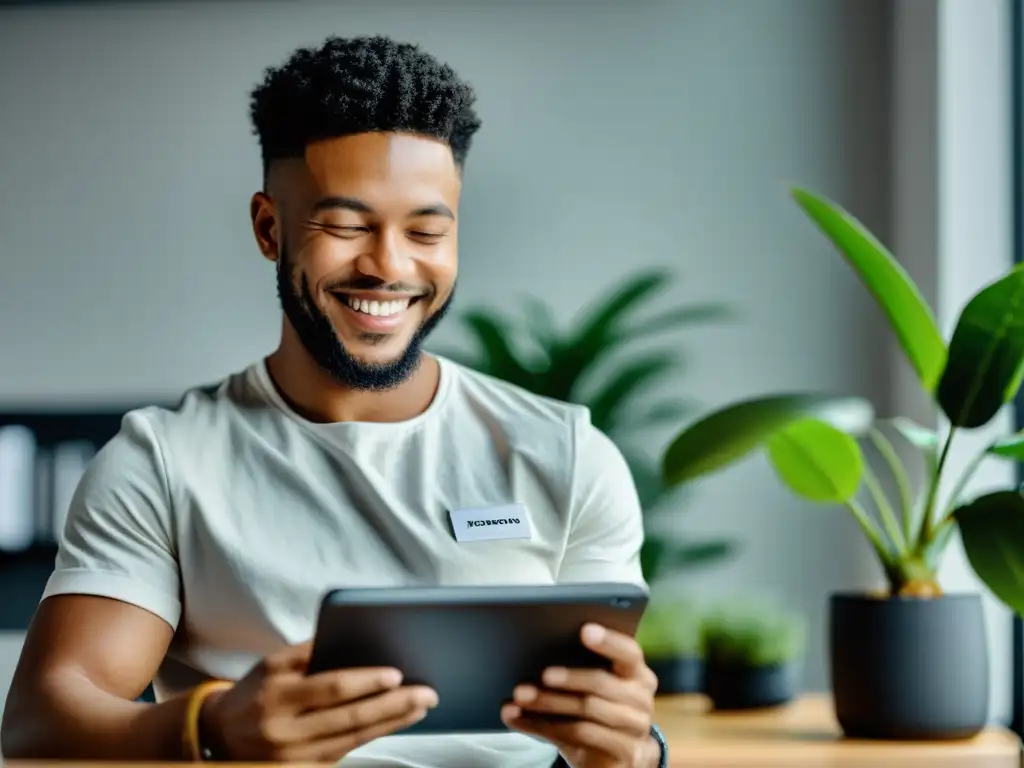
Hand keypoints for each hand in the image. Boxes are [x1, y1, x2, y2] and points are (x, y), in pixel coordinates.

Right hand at [200, 641, 437, 761]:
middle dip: (393, 705)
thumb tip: (354, 636)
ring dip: (392, 723)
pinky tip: (396, 722)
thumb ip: (310, 651)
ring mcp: (292, 758)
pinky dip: (374, 736)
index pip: (330, 688)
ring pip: (352, 739)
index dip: (365, 682)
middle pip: (349, 718)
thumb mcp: (272, 663)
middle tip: (427, 693)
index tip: (397, 675)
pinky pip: (345, 753)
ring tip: (420, 707)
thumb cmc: (256, 690)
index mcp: (276, 696)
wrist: (220, 736)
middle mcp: (284, 731)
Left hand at [501, 624, 659, 767]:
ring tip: (522, 696)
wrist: (618, 759)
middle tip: (542, 674)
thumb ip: (573, 670)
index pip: (628, 652)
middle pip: (601, 682)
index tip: (585, 630)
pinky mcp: (626, 752)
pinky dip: (546, 726)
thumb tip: (527, 654)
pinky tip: (523, 719)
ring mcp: (635, 726)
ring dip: (549, 702)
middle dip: (568, 677)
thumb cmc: (600, 712)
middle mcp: (640, 698)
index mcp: (636, 673)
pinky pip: (581, 735)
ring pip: (587, 708)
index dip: (608, 641)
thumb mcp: (593, 690)